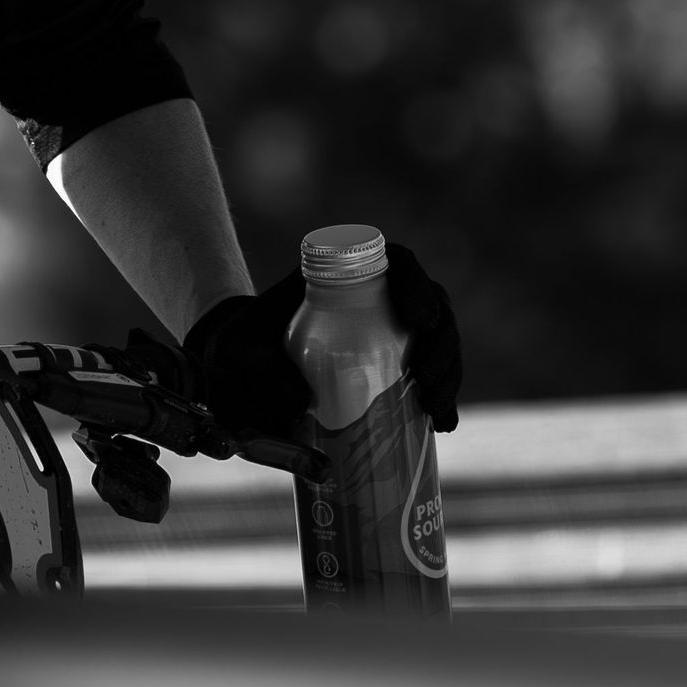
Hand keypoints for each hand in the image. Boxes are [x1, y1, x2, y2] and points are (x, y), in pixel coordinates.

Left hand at [184, 245, 462, 436]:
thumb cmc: (240, 349)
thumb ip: (259, 370)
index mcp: (343, 275)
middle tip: (430, 386)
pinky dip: (441, 394)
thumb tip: (302, 402)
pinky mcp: (391, 364)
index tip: (420, 322)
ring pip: (438, 339)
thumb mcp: (238, 353)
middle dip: (443, 344)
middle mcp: (375, 296)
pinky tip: (442, 424)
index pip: (396, 261)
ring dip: (448, 372)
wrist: (237, 372)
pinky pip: (428, 371)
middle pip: (430, 304)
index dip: (417, 284)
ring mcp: (387, 329)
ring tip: (439, 414)